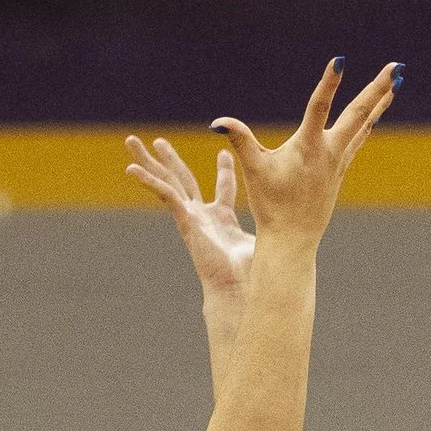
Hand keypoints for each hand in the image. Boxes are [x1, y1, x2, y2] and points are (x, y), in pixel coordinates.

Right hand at [126, 132, 257, 324]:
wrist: (238, 289)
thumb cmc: (252, 274)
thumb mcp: (265, 240)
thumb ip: (275, 228)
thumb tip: (299, 225)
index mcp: (223, 221)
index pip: (223, 190)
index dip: (224, 171)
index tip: (224, 152)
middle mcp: (202, 217)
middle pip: (184, 180)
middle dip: (171, 161)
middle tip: (158, 140)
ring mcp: (190, 218)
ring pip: (167, 182)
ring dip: (149, 163)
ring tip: (132, 142)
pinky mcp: (185, 221)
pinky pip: (165, 196)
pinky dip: (148, 181)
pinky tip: (131, 168)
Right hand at [209, 57, 399, 249]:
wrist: (293, 239)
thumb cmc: (271, 205)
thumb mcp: (253, 170)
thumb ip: (240, 141)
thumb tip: (217, 122)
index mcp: (308, 148)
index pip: (319, 107)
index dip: (328, 83)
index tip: (340, 59)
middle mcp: (330, 151)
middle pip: (359, 113)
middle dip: (378, 88)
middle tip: (397, 66)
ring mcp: (340, 161)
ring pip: (365, 124)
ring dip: (380, 102)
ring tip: (398, 81)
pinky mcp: (341, 169)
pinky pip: (359, 138)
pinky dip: (369, 122)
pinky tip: (376, 113)